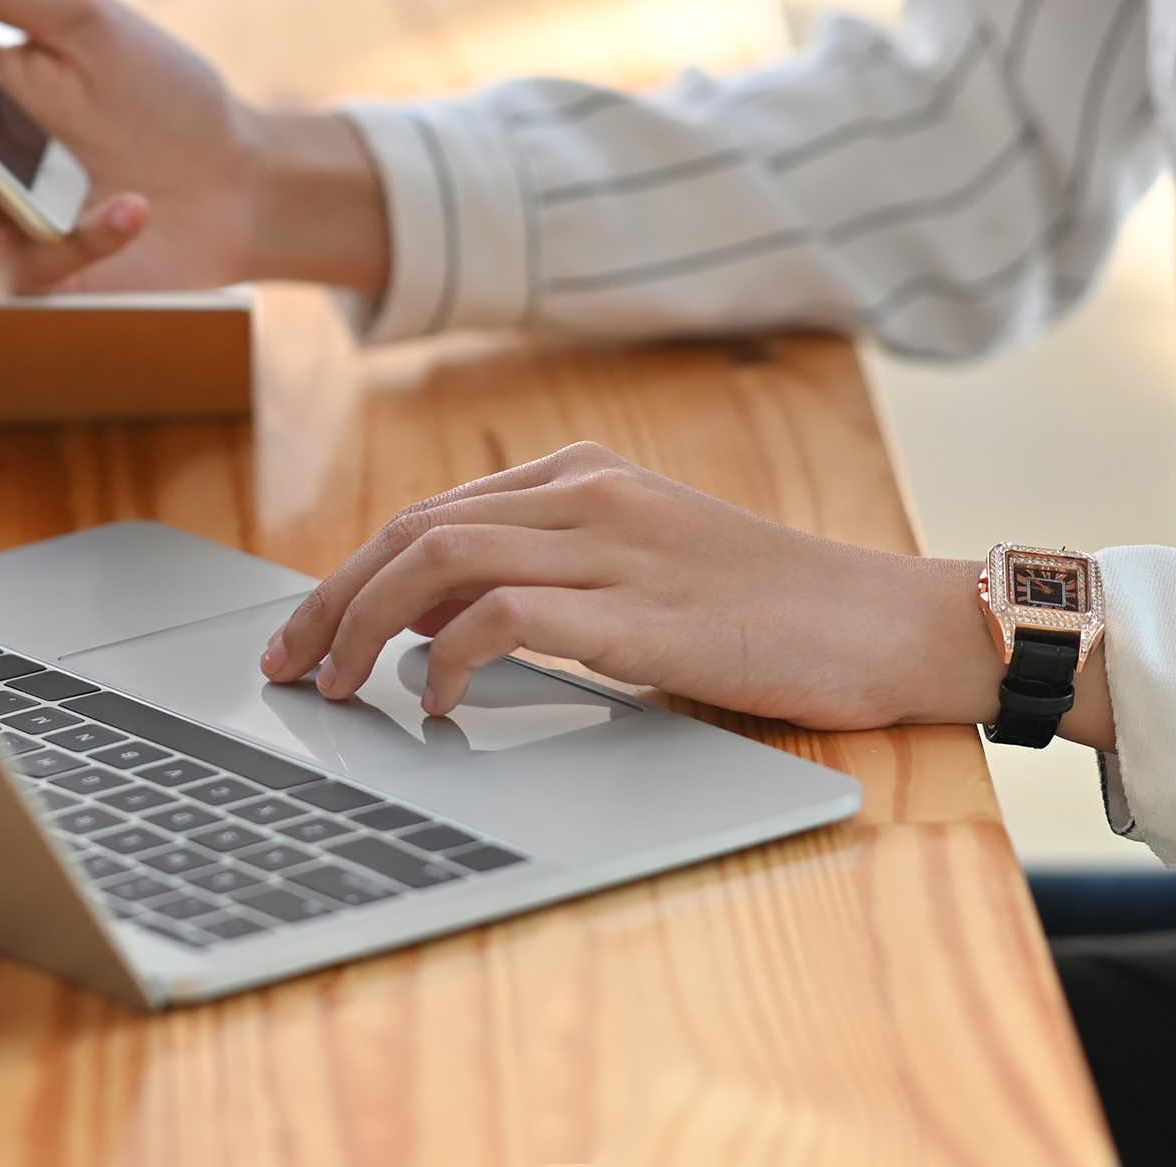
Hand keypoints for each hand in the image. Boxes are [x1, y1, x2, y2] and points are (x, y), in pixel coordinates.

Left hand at [260, 442, 1116, 746]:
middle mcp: (588, 495)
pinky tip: (429, 699)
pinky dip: (444, 655)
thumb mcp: (644, 572)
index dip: (348, 573)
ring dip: (363, 625)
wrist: (890, 622)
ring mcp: (614, 546)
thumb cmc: (772, 612)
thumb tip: (435, 630)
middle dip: (329, 600)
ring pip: (438, 559)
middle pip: (412, 532)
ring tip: (335, 686)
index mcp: (583, 476)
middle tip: (286, 665)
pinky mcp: (640, 610)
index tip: (300, 630)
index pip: (428, 515)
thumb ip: (550, 581)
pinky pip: (503, 615)